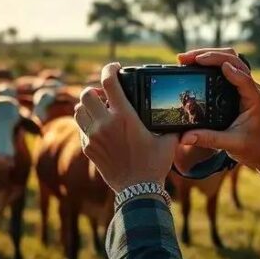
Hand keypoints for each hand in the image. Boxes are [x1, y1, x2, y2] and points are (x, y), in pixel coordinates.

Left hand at [75, 62, 178, 192]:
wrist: (137, 190)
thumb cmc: (154, 165)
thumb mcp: (167, 141)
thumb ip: (169, 124)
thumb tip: (181, 115)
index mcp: (125, 117)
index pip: (109, 82)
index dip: (109, 69)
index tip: (114, 68)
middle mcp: (105, 124)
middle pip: (86, 94)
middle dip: (94, 90)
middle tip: (104, 94)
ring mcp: (93, 137)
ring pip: (79, 111)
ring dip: (87, 106)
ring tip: (99, 109)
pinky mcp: (88, 148)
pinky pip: (81, 128)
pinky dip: (88, 124)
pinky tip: (100, 128)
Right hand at [177, 48, 259, 192]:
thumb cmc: (253, 146)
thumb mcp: (231, 144)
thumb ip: (209, 139)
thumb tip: (185, 137)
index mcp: (254, 98)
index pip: (242, 76)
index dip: (223, 67)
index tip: (203, 62)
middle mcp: (250, 86)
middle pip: (232, 59)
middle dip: (209, 55)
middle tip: (185, 59)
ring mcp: (244, 84)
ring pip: (228, 58)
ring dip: (207, 55)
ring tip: (185, 59)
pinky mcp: (236, 86)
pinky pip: (224, 67)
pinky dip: (209, 63)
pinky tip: (193, 65)